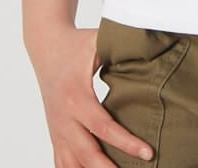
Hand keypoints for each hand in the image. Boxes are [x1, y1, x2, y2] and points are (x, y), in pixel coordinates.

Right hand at [27, 22, 154, 165]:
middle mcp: (64, 117)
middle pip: (87, 153)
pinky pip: (61, 163)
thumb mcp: (98, 42)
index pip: (103, 126)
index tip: (148, 153)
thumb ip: (122, 50)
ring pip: (71, 164)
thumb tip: (151, 53)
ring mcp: (58, 129)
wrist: (46, 46)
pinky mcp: (56, 134)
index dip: (126, 143)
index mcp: (76, 96)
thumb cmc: (76, 44)